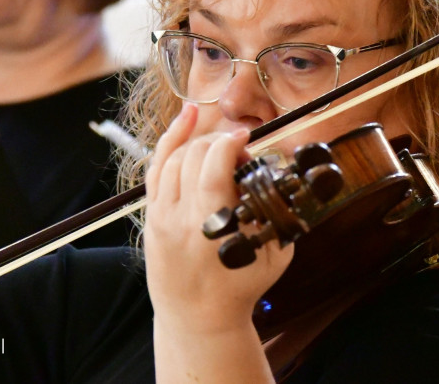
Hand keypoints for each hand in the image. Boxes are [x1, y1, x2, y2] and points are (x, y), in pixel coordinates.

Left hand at [144, 103, 293, 335]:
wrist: (197, 319)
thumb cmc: (239, 288)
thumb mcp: (273, 255)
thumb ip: (281, 217)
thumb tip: (287, 180)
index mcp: (210, 224)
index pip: (214, 164)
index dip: (232, 143)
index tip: (248, 140)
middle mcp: (179, 216)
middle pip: (194, 155)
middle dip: (220, 143)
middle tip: (239, 155)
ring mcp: (160, 216)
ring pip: (172, 158)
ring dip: (198, 141)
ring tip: (218, 142)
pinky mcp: (151, 217)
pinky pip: (155, 169)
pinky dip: (169, 141)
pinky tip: (185, 120)